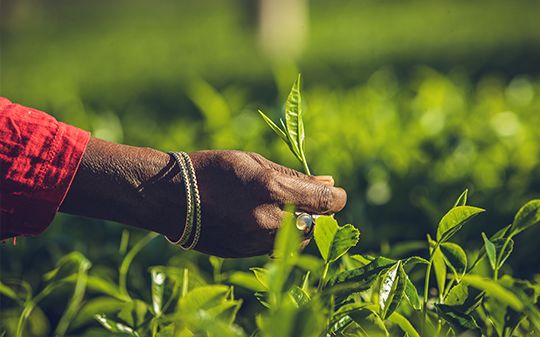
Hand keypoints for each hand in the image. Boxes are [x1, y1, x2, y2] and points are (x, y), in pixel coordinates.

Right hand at [187, 150, 346, 256]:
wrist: (171, 197)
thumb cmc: (213, 169)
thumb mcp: (254, 162)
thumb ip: (294, 176)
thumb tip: (328, 182)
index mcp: (274, 189)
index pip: (328, 201)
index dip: (336, 197)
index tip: (332, 193)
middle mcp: (270, 219)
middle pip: (317, 223)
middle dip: (318, 212)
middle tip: (306, 200)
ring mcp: (257, 240)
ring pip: (299, 239)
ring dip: (299, 225)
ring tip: (280, 209)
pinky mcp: (246, 253)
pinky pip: (276, 247)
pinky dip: (278, 235)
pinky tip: (261, 220)